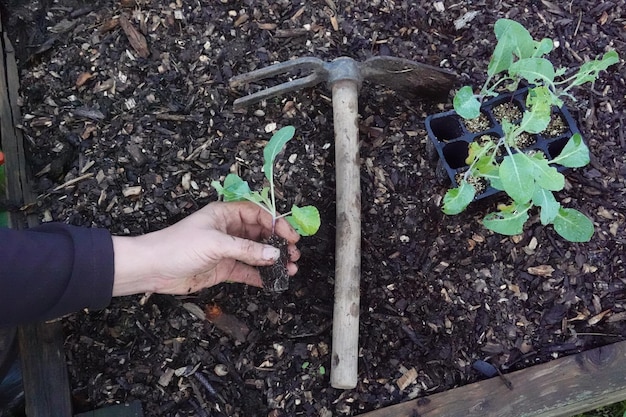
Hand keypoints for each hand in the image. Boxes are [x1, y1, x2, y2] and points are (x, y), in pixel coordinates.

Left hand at [111, 201, 300, 295]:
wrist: (153, 268)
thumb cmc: (180, 245)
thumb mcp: (216, 243)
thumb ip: (247, 250)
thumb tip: (275, 255)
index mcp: (226, 214)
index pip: (258, 214)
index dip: (276, 223)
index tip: (291, 236)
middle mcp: (229, 230)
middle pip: (261, 234)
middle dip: (279, 244)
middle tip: (294, 255)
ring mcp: (227, 250)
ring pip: (257, 254)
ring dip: (273, 261)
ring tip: (291, 269)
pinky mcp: (224, 269)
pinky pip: (247, 271)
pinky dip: (261, 276)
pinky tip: (274, 281)